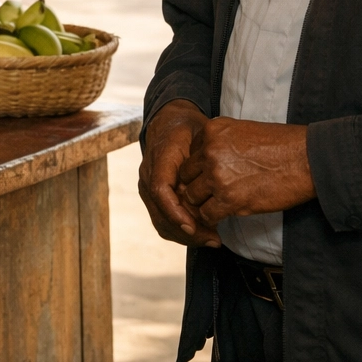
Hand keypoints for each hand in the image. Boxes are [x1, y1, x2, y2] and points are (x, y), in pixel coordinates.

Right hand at [138, 101, 221, 247]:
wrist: (168, 122)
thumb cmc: (189, 128)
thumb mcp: (201, 133)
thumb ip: (204, 155)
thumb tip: (212, 181)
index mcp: (160, 157)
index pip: (160, 190)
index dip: (175, 212)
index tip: (194, 226)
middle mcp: (148, 174)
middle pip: (160, 212)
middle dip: (186, 231)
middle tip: (214, 239)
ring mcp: (147, 187)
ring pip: (160, 221)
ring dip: (185, 235)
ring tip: (212, 238)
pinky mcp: (152, 196)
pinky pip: (162, 220)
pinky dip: (181, 231)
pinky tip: (202, 233)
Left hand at [177, 116, 314, 228]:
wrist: (307, 159)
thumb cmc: (282, 145)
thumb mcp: (244, 131)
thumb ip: (221, 142)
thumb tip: (207, 160)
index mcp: (212, 130)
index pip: (190, 154)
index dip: (199, 168)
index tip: (210, 176)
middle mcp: (210, 151)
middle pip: (186, 175)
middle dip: (196, 186)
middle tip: (209, 195)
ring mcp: (217, 175)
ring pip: (192, 197)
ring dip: (203, 204)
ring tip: (217, 206)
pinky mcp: (229, 199)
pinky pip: (207, 214)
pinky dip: (213, 218)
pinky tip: (224, 216)